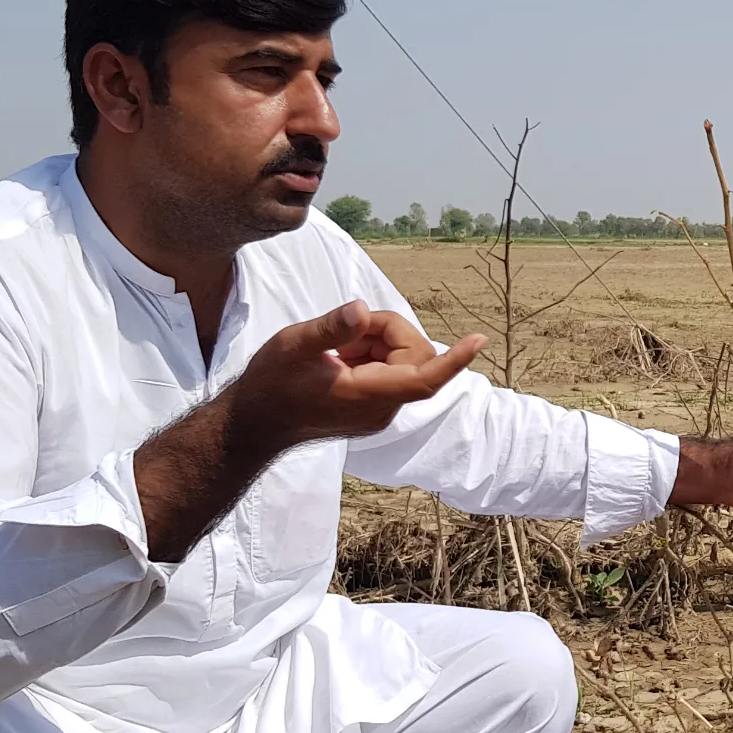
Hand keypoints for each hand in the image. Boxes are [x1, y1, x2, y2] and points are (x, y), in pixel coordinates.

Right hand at [232, 301, 485, 453]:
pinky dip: (369, 353)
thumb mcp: (294, 347)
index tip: (480, 340)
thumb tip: (362, 309)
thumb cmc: (270, 385)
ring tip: (334, 348)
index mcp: (368, 396)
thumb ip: (331, 329)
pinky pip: (387, 371)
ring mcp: (378, 410)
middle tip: (347, 328)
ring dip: (375, 342)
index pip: (424, 378)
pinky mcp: (371, 407)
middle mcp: (382, 408)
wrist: (253, 424)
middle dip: (388, 332)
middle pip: (414, 357)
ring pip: (401, 362)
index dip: (454, 360)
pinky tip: (337, 357)